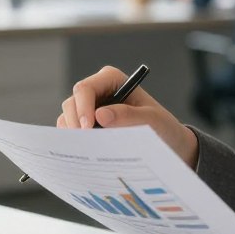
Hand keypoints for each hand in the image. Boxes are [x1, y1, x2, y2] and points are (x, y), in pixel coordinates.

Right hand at [57, 65, 199, 167]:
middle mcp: (97, 91)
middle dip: (75, 124)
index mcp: (112, 80)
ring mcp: (89, 108)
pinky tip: (85, 154)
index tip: (87, 129)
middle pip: (72, 103)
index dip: (82, 108)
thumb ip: (129, 116)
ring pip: (67, 118)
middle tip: (84, 145)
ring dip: (73, 134)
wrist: (167, 144)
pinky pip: (69, 131)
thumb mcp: (153, 121)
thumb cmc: (162, 127)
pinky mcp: (86, 125)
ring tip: (87, 151)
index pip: (85, 89)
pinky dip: (73, 142)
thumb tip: (100, 115)